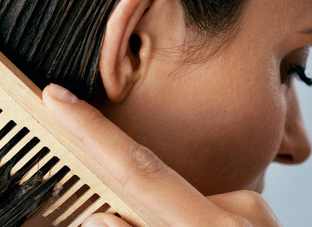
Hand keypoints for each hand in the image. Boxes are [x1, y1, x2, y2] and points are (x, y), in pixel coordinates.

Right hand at [42, 84, 281, 226]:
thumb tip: (97, 218)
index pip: (138, 171)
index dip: (92, 132)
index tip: (58, 97)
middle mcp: (237, 211)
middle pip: (149, 179)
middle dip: (105, 166)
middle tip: (76, 147)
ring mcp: (250, 211)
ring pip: (170, 202)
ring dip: (146, 215)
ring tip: (131, 218)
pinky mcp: (253, 213)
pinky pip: (193, 208)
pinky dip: (173, 221)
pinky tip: (167, 225)